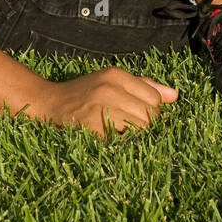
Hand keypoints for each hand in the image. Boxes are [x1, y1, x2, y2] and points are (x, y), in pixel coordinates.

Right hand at [28, 67, 177, 137]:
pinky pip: (120, 142)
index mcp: (116, 75)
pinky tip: (108, 139)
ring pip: (138, 129)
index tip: (138, 117)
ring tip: (117, 132)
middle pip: (149, 116)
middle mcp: (109, 88)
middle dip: (143, 126)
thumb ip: (144, 87)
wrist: (47, 104)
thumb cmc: (83, 95)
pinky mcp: (91, 128)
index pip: (154, 98)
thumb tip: (174, 96)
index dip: (151, 112)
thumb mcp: (111, 82)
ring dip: (132, 137)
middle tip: (126, 128)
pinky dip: (119, 145)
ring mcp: (99, 108)